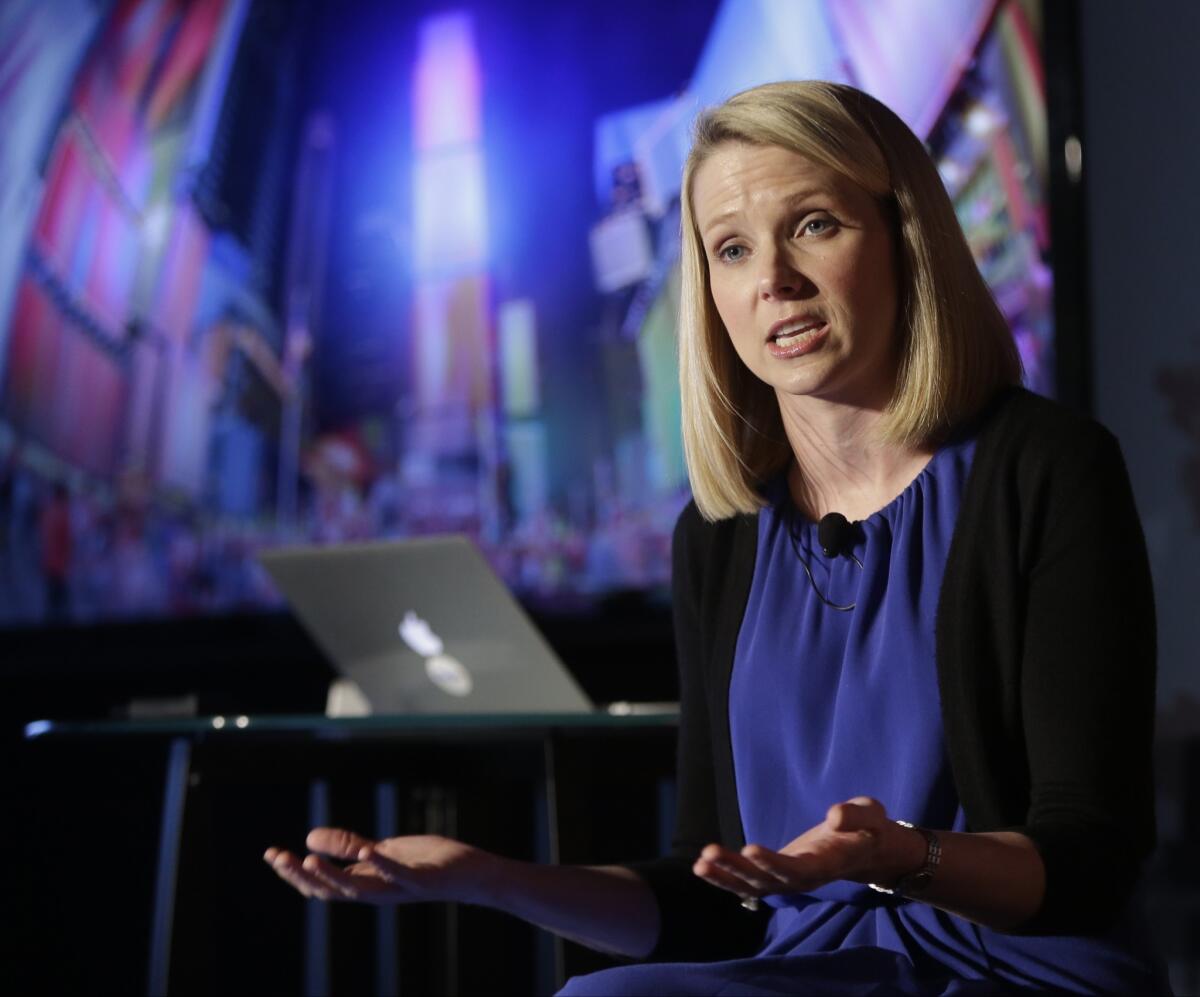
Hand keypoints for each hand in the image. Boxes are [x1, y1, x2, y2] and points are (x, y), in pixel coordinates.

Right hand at [264, 828, 491, 904]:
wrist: (472, 874)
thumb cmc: (428, 863)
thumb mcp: (383, 850)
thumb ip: (349, 846)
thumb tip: (308, 837)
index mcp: (366, 883)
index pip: (322, 885)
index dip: (295, 873)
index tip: (270, 855)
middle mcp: (378, 892)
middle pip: (332, 891)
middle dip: (302, 876)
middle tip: (278, 858)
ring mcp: (400, 888)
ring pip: (359, 889)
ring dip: (332, 875)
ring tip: (307, 859)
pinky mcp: (423, 879)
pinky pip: (401, 875)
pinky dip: (384, 865)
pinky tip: (368, 851)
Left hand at [692, 797, 923, 900]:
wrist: (866, 847)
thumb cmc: (867, 826)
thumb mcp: (871, 813)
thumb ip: (856, 815)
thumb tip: (834, 816)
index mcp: (828, 864)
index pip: (798, 869)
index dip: (773, 863)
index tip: (749, 849)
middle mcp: (806, 878)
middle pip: (769, 881)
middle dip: (738, 870)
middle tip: (710, 853)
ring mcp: (790, 881)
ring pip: (755, 886)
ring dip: (725, 876)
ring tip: (700, 862)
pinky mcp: (777, 876)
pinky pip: (749, 884)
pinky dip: (725, 878)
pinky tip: (701, 867)